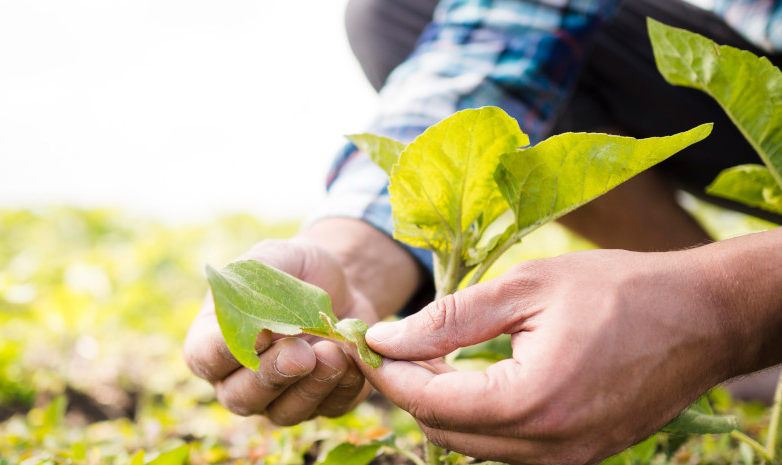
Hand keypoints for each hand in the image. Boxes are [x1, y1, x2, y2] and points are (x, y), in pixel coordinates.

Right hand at [184, 238, 375, 425]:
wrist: (341, 283)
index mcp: (215, 340)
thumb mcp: (273, 258)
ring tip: (333, 353)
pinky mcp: (322, 403)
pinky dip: (343, 387)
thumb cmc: (294, 269)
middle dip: (272, 376)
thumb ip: (253, 282)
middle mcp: (240, 378)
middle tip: (301, 352)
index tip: (259, 332)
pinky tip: (352, 358)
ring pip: (284, 413)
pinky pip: (329, 408)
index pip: (205, 358)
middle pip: (241, 398)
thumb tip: (255, 323)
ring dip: (310, 387)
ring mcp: (279, 397)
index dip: (226, 352)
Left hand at [359, 247, 753, 464]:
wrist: (702, 317)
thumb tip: (386, 338)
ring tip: (428, 356)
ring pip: (473, 446)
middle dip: (410, 389)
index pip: (431, 402)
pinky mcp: (580, 456)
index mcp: (532, 401)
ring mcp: (568, 459)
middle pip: (446, 432)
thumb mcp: (525, 288)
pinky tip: (472, 377)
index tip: (366, 341)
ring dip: (442, 405)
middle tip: (391, 345)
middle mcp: (549, 446)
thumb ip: (449, 319)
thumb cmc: (619, 290)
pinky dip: (479, 417)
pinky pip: (508, 447)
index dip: (390, 372)